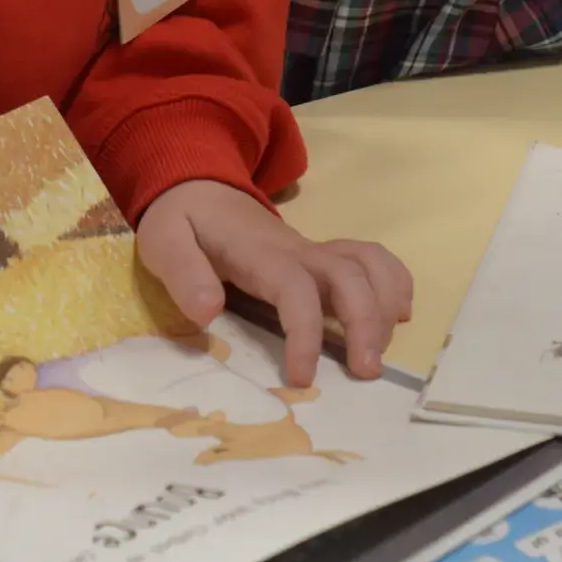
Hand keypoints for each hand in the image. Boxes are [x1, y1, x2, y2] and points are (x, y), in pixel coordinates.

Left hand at [136, 180, 412, 387]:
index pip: (296, 289)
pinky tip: (397, 315)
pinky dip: (394, 282)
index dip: (306, 333)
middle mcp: (298, 249)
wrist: (197, 184)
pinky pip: (371, 259)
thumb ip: (184, 274)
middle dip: (365, 324)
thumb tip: (208, 313)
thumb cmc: (182, 220)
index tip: (303, 378)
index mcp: (260, 253)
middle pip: (349, 276)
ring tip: (379, 352)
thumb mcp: (164, 242)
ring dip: (385, 306)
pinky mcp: (321, 254)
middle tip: (366, 373)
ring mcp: (314, 250)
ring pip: (369, 265)